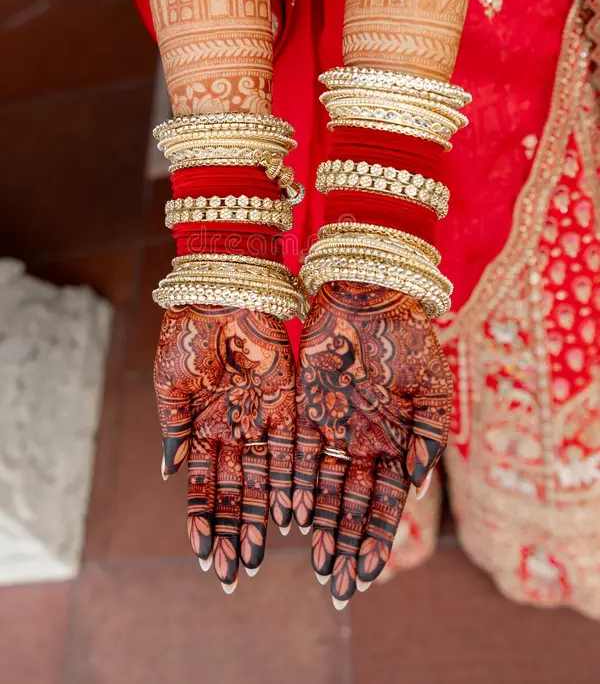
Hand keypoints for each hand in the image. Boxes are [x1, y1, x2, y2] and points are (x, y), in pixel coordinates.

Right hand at [154, 306, 294, 588]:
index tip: (202, 557)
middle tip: (231, 574)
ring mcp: (261, 417)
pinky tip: (291, 514)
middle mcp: (234, 428)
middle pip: (234, 490)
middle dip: (233, 530)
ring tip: (259, 556)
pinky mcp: (289, 401)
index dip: (203, 520)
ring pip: (264, 478)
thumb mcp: (170, 383)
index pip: (203, 484)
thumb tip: (169, 475)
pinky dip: (291, 480)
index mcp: (202, 424)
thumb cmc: (190, 329)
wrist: (225, 287)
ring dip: (261, 516)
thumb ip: (174, 428)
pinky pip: (291, 448)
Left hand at [293, 281, 452, 605]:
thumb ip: (429, 435)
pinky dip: (292, 485)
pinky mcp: (303, 408)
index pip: (385, 502)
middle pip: (350, 505)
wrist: (367, 290)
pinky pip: (296, 455)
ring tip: (312, 564)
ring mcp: (332, 427)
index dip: (376, 540)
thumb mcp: (430, 386)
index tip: (366, 577)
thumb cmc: (406, 333)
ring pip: (321, 488)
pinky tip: (287, 517)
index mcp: (396, 440)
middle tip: (336, 587)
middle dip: (344, 545)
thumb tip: (420, 485)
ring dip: (317, 526)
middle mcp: (362, 441)